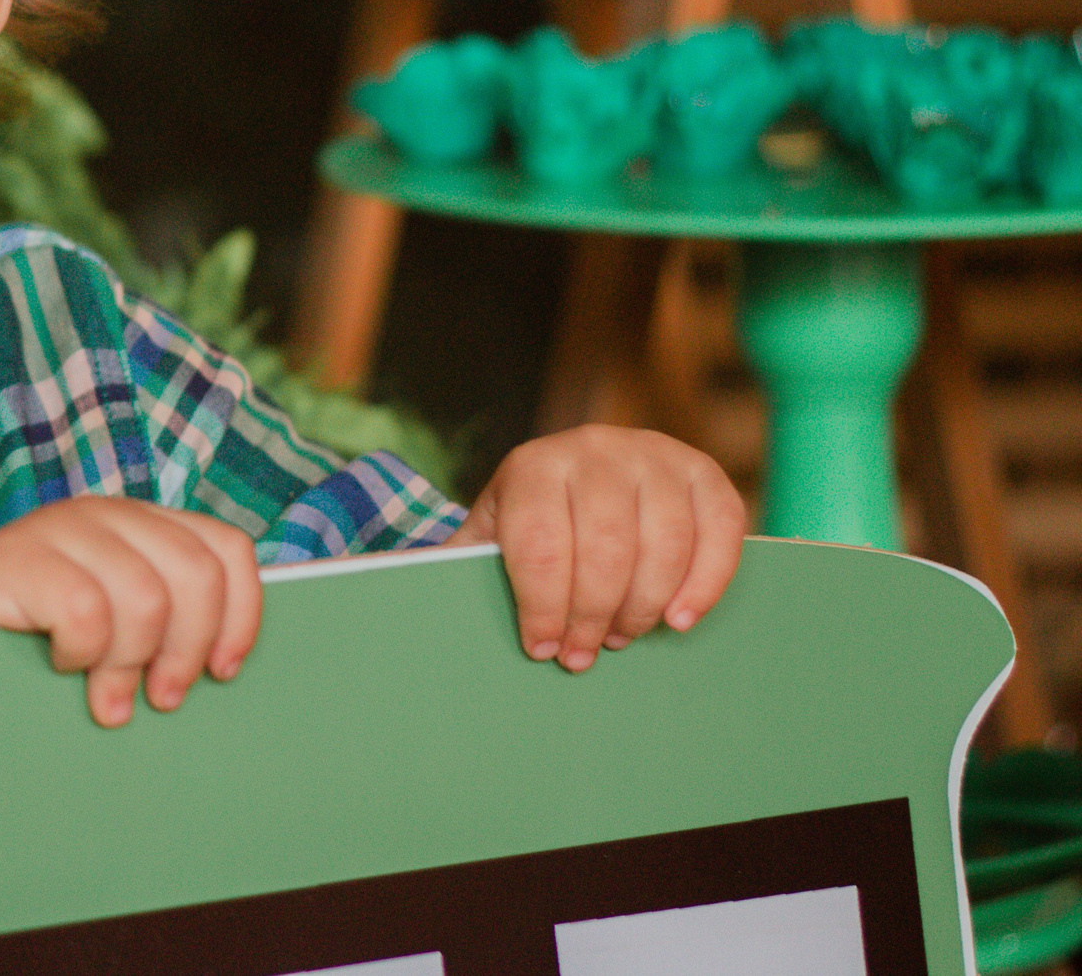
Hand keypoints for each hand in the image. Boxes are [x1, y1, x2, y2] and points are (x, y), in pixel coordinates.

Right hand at [0, 496, 259, 726]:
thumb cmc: (38, 652)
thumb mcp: (118, 631)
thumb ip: (168, 625)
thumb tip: (231, 665)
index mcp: (141, 526)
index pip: (226, 550)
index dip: (240, 615)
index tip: (222, 672)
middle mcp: (105, 514)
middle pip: (195, 575)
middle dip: (186, 650)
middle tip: (161, 698)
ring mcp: (56, 527)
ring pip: (146, 597)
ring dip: (128, 664)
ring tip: (106, 697)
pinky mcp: (13, 554)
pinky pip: (85, 609)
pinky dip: (81, 653)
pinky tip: (61, 664)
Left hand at [448, 425, 744, 672]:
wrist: (585, 468)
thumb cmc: (533, 518)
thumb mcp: (491, 531)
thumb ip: (455, 561)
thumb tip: (386, 585)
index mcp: (533, 464)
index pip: (539, 544)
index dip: (542, 606)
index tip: (542, 648)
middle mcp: (595, 449)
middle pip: (604, 549)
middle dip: (592, 614)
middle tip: (582, 655)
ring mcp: (655, 456)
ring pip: (662, 545)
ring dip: (643, 607)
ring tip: (620, 638)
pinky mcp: (704, 472)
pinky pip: (719, 532)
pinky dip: (704, 583)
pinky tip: (679, 619)